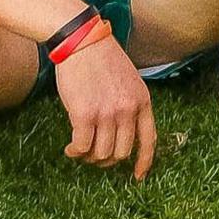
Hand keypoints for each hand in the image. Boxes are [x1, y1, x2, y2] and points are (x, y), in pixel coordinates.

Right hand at [55, 31, 156, 177]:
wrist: (81, 41)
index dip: (144, 162)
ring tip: (80, 149)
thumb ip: (130, 105)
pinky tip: (70, 148)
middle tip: (94, 155)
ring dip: (89, 156)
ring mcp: (107, 113)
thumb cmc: (101, 59)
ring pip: (101, 154)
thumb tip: (122, 135)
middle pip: (121, 152)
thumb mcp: (129, 80)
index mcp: (142, 101)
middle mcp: (127, 110)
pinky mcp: (84, 114)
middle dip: (107, 159)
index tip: (138, 176)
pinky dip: (75, 152)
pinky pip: (82, 146)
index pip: (148, 140)